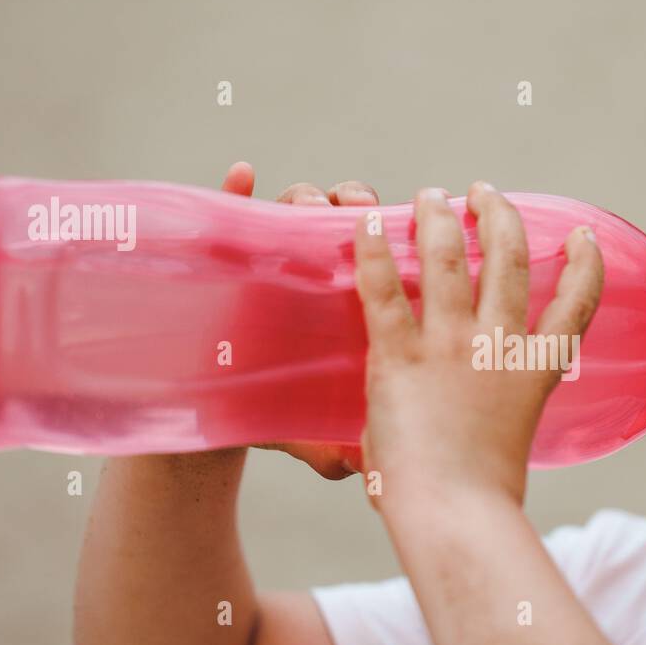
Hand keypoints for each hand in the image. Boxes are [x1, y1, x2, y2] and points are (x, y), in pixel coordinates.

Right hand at [219, 161, 377, 478]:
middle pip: (349, 221)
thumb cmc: (285, 415)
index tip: (419, 226)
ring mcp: (276, 262)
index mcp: (357, 302)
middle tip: (359, 204)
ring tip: (311, 201)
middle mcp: (321, 272)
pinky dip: (236, 191)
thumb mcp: (323, 428)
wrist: (226, 421)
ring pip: (299, 213)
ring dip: (307, 198)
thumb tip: (362, 470)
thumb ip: (346, 444)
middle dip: (357, 202)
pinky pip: (232, 217)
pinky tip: (243, 174)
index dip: (400, 239)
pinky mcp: (229, 261)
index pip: (388, 258)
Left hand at [353, 182, 602, 507]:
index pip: (577, 303)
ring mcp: (450, 346)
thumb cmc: (480, 500)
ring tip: (431, 196)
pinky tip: (366, 222)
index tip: (581, 236)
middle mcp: (499, 346)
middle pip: (510, 259)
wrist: (454, 514)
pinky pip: (382, 288)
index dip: (584, 263)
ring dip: (439, 217)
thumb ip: (489, 419)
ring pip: (449, 257)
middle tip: (484, 194)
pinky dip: (372, 249)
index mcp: (535, 370)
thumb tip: (458, 432)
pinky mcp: (399, 355)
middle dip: (500, 216)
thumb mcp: (505, 444)